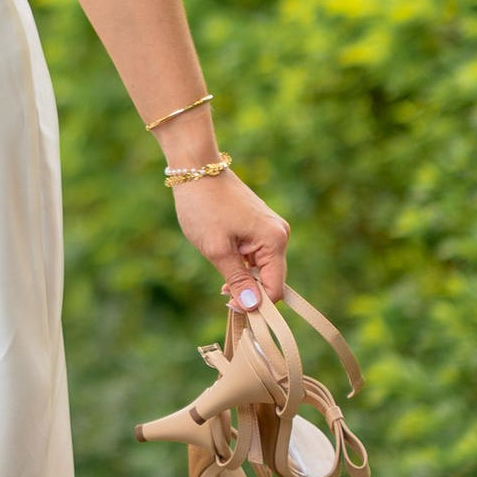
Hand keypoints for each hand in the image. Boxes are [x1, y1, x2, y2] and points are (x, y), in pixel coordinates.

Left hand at [173, 166, 288, 318]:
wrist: (196, 169)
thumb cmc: (204, 207)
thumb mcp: (217, 249)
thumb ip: (237, 280)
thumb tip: (252, 307)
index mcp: (275, 240)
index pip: (275, 288)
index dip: (255, 303)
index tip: (228, 304)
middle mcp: (280, 234)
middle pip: (270, 279)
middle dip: (248, 289)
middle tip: (220, 290)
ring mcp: (271, 228)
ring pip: (262, 267)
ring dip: (243, 276)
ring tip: (219, 269)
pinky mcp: (260, 225)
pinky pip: (256, 254)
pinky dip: (242, 262)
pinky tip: (223, 257)